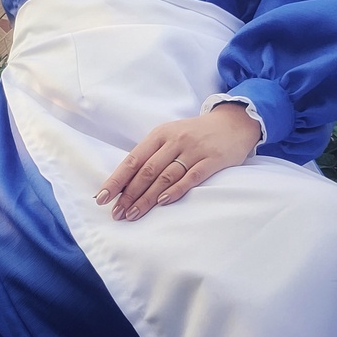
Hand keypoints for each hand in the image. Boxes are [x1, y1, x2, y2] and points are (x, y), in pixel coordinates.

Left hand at [95, 103, 260, 221]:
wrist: (233, 122)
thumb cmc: (195, 134)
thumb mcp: (171, 136)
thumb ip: (152, 154)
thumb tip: (126, 181)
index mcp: (160, 134)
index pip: (133, 159)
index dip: (117, 180)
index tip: (103, 198)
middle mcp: (175, 140)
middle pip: (147, 170)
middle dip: (129, 194)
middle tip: (117, 213)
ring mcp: (194, 150)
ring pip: (165, 176)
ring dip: (147, 197)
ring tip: (133, 214)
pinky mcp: (212, 159)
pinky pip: (191, 177)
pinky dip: (176, 190)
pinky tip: (163, 202)